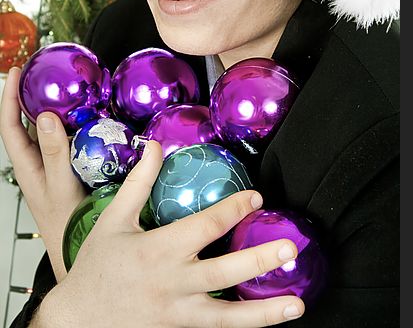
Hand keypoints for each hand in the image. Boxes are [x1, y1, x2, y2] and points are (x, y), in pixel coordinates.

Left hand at [0, 67, 86, 281]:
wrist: (79, 247)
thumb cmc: (66, 222)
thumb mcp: (59, 186)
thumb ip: (53, 153)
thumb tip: (44, 117)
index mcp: (26, 165)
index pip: (10, 125)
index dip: (9, 98)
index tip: (16, 72)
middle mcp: (37, 161)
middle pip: (27, 122)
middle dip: (31, 95)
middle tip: (42, 72)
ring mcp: (54, 165)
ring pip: (49, 130)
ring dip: (55, 108)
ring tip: (66, 88)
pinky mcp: (71, 167)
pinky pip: (70, 139)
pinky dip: (75, 124)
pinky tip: (89, 117)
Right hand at [39, 140, 304, 327]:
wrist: (75, 321)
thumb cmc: (95, 267)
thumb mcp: (114, 220)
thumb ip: (138, 183)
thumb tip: (154, 146)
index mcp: (158, 250)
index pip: (205, 226)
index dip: (233, 209)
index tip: (256, 198)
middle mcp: (172, 283)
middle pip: (224, 272)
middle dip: (259, 260)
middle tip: (290, 248)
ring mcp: (177, 315)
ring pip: (227, 317)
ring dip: (264, 311)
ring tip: (295, 303)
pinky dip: (242, 326)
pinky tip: (268, 319)